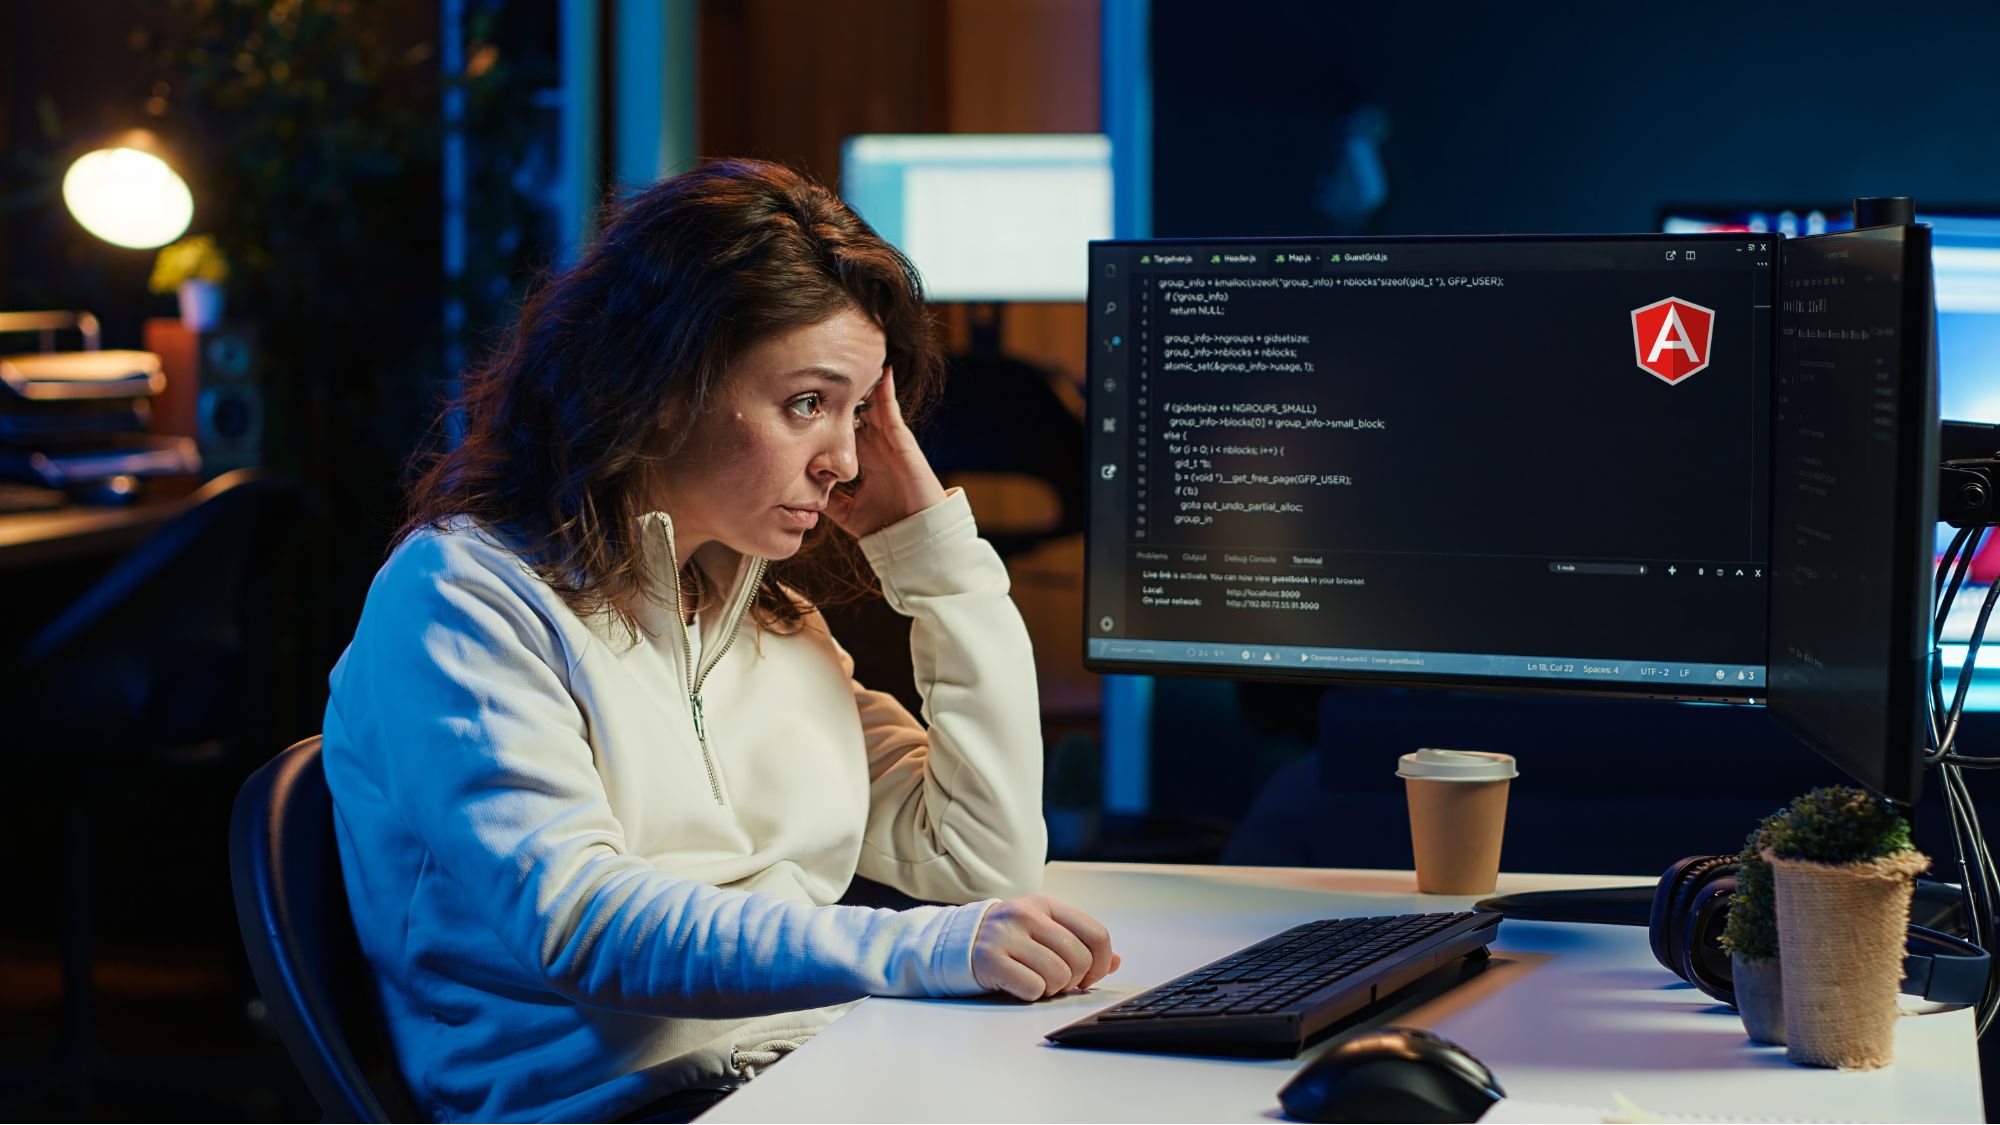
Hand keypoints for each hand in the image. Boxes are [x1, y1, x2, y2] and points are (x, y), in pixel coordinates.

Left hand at [826, 366, 947, 537]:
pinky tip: (880, 370)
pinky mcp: (903, 442)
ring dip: (863, 383)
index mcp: (865, 460)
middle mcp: (877, 447)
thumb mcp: (847, 512)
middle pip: (858, 410)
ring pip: (874, 404)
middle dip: (844, 391)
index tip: (812, 398)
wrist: (915, 539)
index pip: (846, 428)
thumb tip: (803, 494)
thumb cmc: (888, 526)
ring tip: (853, 358)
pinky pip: (892, 409)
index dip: (831, 413)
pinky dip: (886, 389)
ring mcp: (891, 442)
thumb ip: (830, 501)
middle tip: (827, 369)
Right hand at [971, 895, 1121, 1000]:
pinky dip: (1031, 994)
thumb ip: (1078, 942)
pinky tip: (1019, 985)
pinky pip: (1033, 988)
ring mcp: (1007, 935)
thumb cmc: (1006, 939)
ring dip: (1052, 989)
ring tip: (1036, 981)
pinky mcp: (990, 959)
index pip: (1096, 933)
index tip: (1090, 976)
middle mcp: (1027, 914)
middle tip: (1057, 982)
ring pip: (1058, 976)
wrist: (955, 943)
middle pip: (1080, 958)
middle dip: (1074, 979)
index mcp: (1045, 904)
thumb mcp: (1041, 930)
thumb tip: (1116, 962)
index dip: (1102, 962)